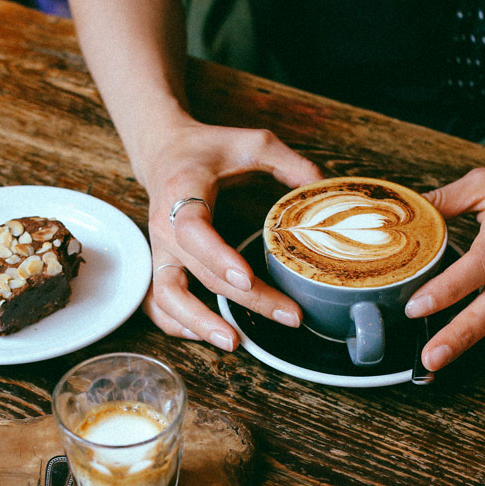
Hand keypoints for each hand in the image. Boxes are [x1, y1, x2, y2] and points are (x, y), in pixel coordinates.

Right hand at [137, 118, 321, 348]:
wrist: (164, 152)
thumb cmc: (209, 149)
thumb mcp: (254, 143)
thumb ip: (291, 164)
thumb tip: (327, 191)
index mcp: (183, 192)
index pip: (193, 230)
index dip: (218, 256)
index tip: (246, 278)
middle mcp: (164, 227)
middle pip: (198, 273)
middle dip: (244, 300)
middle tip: (286, 315)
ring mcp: (158, 250)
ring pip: (167, 296)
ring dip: (199, 323)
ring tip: (235, 342)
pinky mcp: (159, 264)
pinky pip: (158, 303)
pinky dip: (176, 324)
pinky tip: (208, 334)